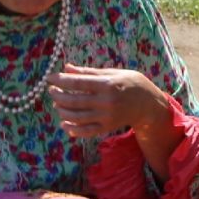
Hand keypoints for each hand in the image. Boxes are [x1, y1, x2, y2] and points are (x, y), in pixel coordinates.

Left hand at [46, 65, 171, 139]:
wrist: (149, 105)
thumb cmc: (131, 84)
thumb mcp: (113, 73)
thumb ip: (89, 72)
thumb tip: (67, 68)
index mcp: (107, 85)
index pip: (78, 83)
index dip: (60, 80)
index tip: (49, 78)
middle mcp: (106, 102)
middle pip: (74, 101)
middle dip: (58, 95)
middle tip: (52, 91)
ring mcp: (106, 116)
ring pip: (77, 117)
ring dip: (62, 111)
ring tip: (57, 104)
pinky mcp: (107, 127)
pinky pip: (86, 131)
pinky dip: (73, 129)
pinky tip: (64, 123)